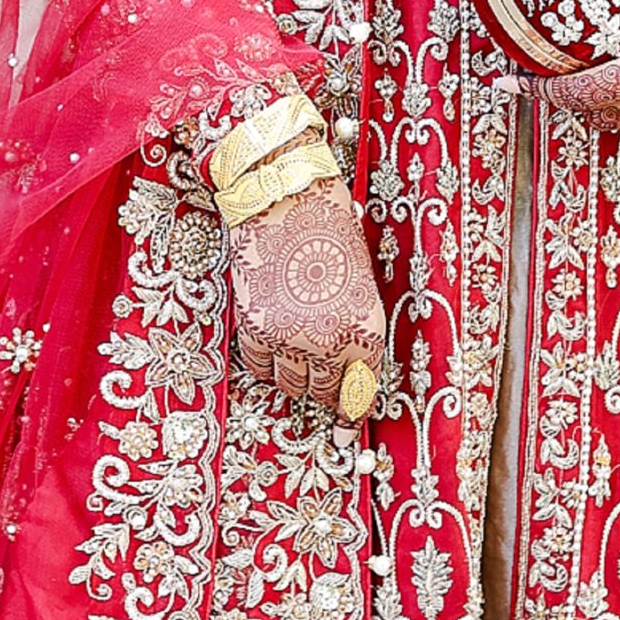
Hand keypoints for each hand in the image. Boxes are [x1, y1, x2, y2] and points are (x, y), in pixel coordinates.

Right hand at [230, 176, 385, 418]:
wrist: (283, 196)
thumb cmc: (329, 227)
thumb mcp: (359, 280)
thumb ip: (355, 324)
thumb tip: (348, 362)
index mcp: (364, 330)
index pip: (360, 390)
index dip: (354, 409)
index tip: (348, 423)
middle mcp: (328, 342)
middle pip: (324, 391)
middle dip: (326, 395)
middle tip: (324, 398)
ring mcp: (288, 338)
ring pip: (291, 383)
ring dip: (297, 379)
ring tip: (299, 364)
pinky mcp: (254, 328)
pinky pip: (259, 365)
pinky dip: (267, 364)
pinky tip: (273, 350)